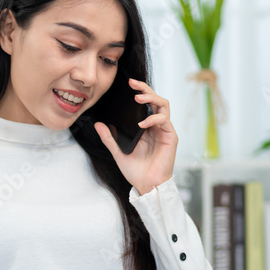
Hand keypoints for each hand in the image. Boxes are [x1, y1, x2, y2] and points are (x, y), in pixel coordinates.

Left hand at [94, 78, 177, 195]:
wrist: (147, 185)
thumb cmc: (136, 171)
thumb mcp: (118, 152)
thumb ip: (109, 138)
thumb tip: (98, 125)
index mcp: (146, 127)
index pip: (146, 103)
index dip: (140, 91)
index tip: (128, 84)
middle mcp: (156, 126)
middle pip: (156, 99)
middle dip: (145, 89)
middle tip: (133, 84)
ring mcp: (164, 130)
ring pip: (163, 105)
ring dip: (152, 98)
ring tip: (138, 98)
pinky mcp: (171, 137)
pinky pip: (165, 121)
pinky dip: (153, 119)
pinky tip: (142, 124)